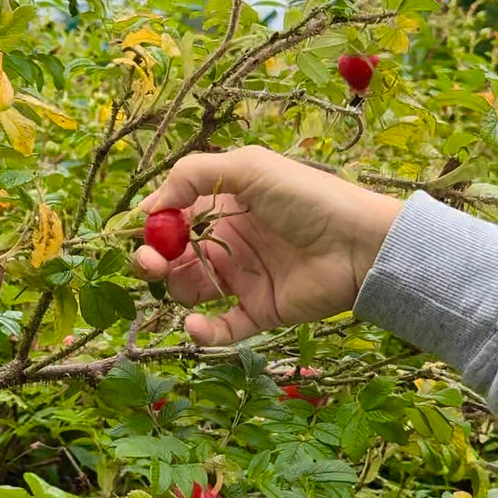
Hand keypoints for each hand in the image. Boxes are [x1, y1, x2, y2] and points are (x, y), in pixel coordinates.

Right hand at [133, 146, 402, 345]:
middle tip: (149, 263)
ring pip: (190, 290)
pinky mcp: (260, 311)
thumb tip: (149, 206)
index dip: (152, 225)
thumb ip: (192, 175)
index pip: (175, 217)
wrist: (360, 243)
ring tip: (174, 281)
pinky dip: (202, 331)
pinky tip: (194, 324)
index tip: (138, 232)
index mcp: (226, 205)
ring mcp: (244, 278)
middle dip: (153, 259)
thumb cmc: (308, 197)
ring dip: (173, 289)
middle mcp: (230, 242)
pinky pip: (221, 327)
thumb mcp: (249, 166)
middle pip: (174, 257)